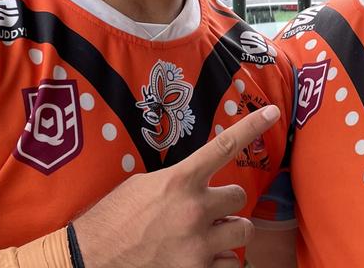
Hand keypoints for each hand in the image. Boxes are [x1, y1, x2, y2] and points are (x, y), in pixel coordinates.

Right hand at [74, 104, 280, 267]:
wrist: (90, 259)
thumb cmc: (113, 219)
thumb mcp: (142, 186)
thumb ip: (177, 182)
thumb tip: (199, 183)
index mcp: (179, 181)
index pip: (224, 146)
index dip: (252, 126)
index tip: (273, 111)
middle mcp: (194, 209)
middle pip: (238, 198)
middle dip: (224, 205)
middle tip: (205, 212)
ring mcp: (198, 244)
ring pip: (241, 232)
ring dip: (227, 234)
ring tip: (203, 236)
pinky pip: (231, 264)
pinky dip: (219, 261)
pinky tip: (199, 257)